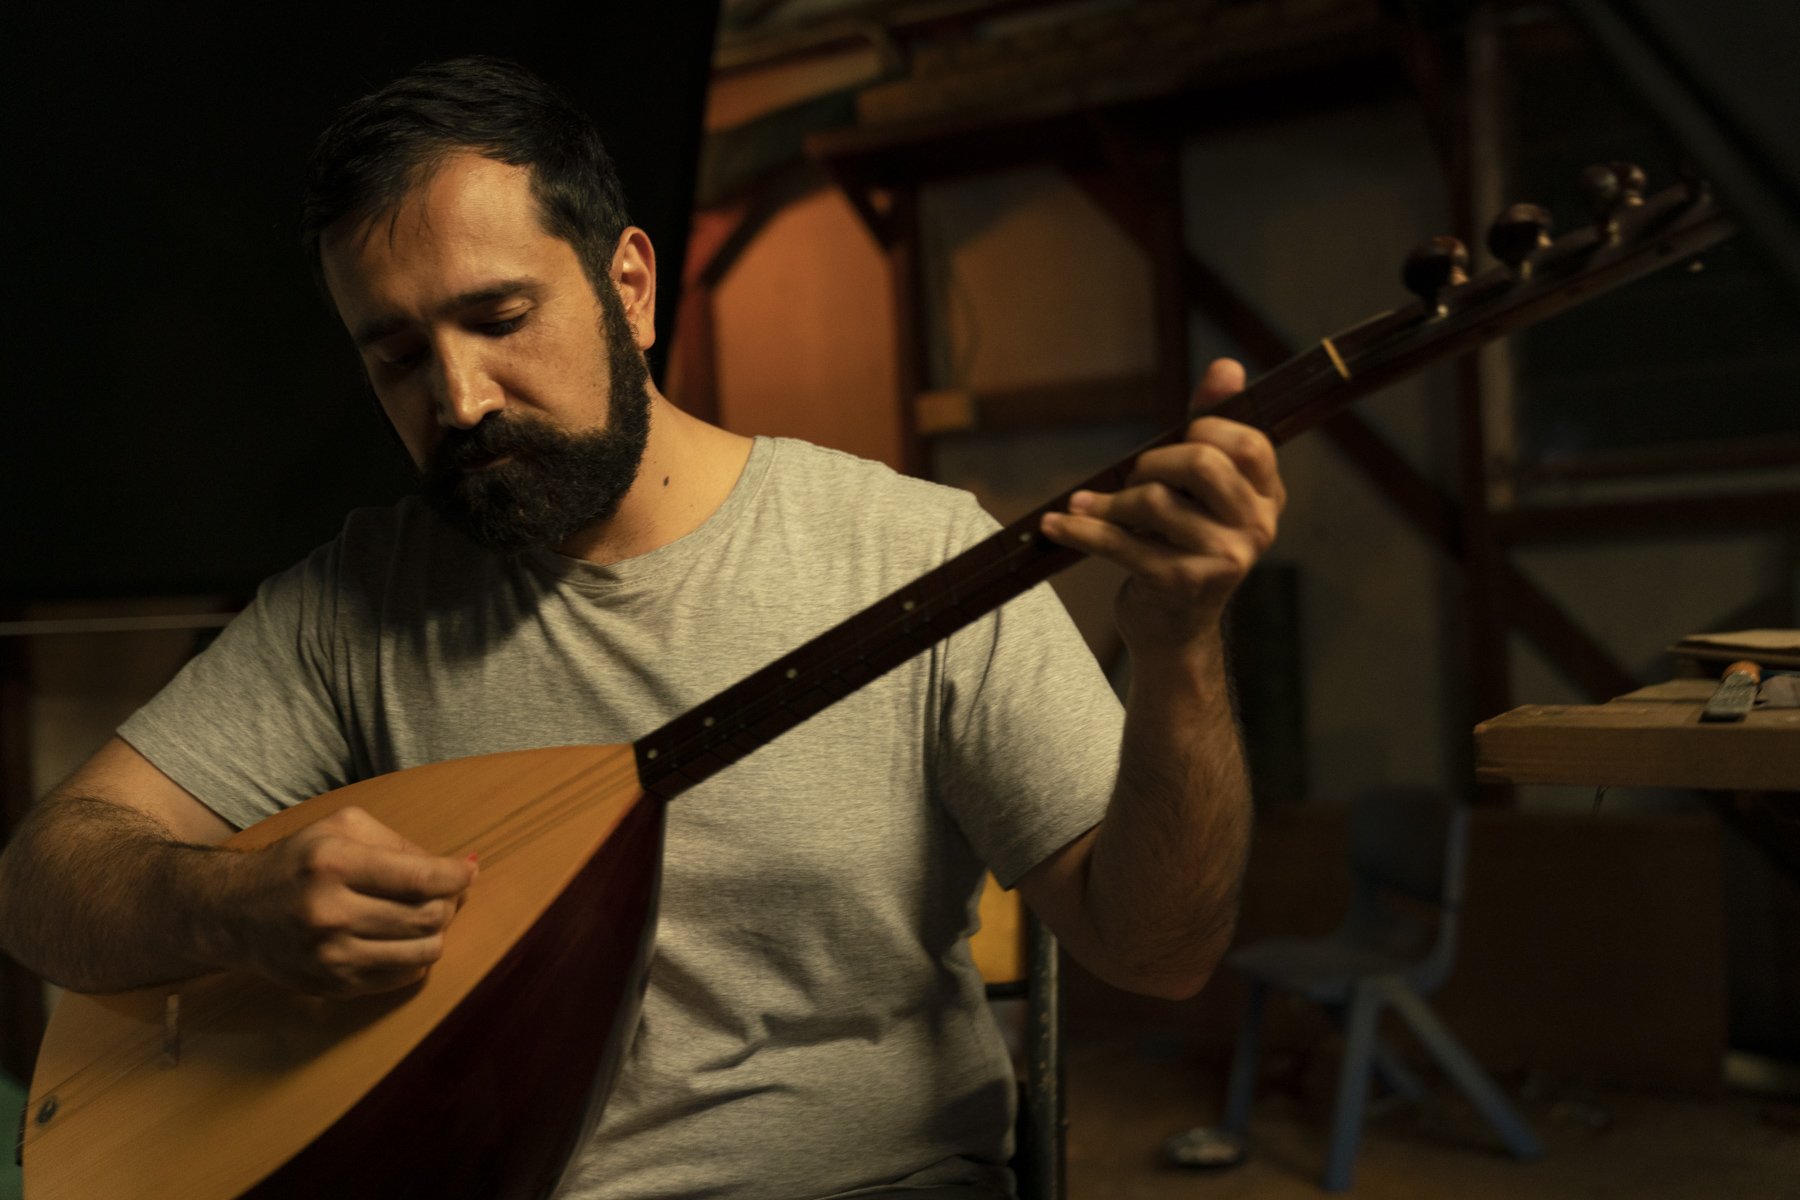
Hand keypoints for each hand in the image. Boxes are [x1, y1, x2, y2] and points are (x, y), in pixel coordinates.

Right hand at [223, 806, 476, 997]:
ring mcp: (331, 957)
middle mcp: (331, 914)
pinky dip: (415, 957)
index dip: (457, 876)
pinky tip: (403, 938)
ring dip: (437, 932)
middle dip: (450, 902)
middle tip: (447, 892)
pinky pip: (402, 977)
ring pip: (423, 953)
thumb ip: (400, 844)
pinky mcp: (333, 986)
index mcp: (334, 865)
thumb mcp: (341, 828)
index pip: (421, 877)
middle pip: (428, 917)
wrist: (236, 913)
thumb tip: (457, 867)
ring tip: (427, 916)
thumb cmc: (298, 863)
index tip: (468, 870)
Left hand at [1039, 358, 1283, 656]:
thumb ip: (1211, 428)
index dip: (1204, 428)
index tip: (1176, 439)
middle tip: (1131, 479)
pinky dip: (1079, 530)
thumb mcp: (1200, 490)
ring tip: (1088, 508)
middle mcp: (1257, 527)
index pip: (1247, 441)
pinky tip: (1055, 525)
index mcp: (1267, 497)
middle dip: (1151, 462)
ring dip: (1108, 502)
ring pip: (1154, 501)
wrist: (1174, 628)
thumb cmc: (1183, 544)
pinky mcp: (1181, 583)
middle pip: (1200, 462)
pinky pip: (1120, 543)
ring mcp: (1223, 559)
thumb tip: (1227, 367)